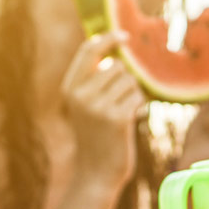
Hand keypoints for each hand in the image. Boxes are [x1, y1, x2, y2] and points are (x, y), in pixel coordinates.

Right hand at [61, 31, 144, 189]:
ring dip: (132, 94)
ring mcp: (98, 106)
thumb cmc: (96, 134)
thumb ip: (94, 79)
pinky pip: (138, 96)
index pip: (88, 50)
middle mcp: (81, 95)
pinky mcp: (117, 118)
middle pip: (117, 66)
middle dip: (124, 80)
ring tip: (122, 113)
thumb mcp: (85, 105)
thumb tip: (117, 51)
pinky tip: (129, 121)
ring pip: (130, 80)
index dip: (108, 38)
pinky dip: (138, 106)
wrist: (96, 172)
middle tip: (118, 102)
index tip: (125, 36)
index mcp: (70, 88)